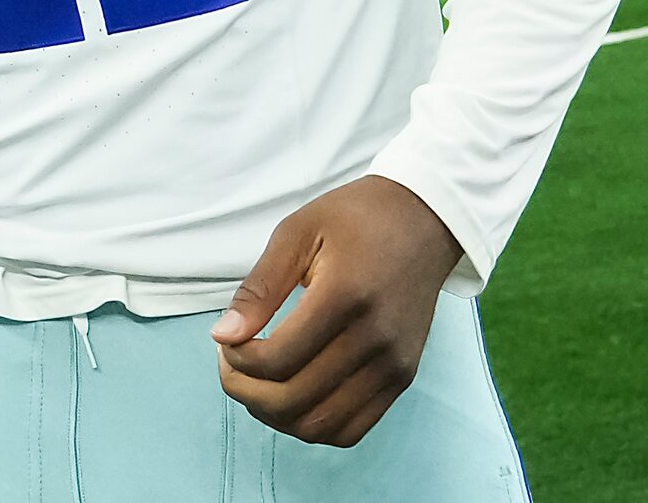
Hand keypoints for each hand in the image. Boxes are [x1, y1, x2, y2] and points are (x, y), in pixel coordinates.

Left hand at [212, 176, 465, 445]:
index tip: (224, 339)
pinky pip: (352, 429)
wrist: (424, 221)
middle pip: (296, 401)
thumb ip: (260, 288)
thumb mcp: (296, 233)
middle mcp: (376, 341)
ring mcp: (394, 366)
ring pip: (322, 426)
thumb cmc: (355, 219)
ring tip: (256, 381)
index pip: (279, 359)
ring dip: (275, 415)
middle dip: (246, 391)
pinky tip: (290, 394)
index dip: (237, 360)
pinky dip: (312, 425)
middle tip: (230, 364)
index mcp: (345, 297)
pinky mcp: (402, 379)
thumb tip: (223, 336)